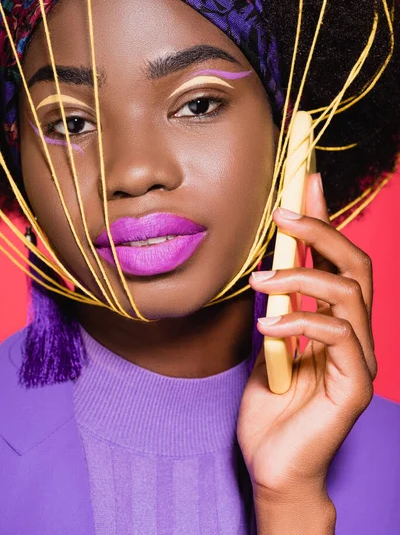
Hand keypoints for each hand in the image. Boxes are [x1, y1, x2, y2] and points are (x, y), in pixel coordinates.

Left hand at [237, 173, 376, 502]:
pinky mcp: (354, 386)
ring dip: (301, 276)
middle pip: (356, 265)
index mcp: (335, 319)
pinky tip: (270, 326)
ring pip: (350, 293)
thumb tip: (270, 260)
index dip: (324, 217)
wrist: (273, 465)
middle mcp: (355, 333)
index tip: (305, 180)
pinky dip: (301, 321)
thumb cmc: (270, 406)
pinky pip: (337, 334)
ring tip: (261, 280)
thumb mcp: (267, 340)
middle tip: (284, 214)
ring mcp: (360, 359)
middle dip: (322, 230)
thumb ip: (276, 303)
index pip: (338, 258)